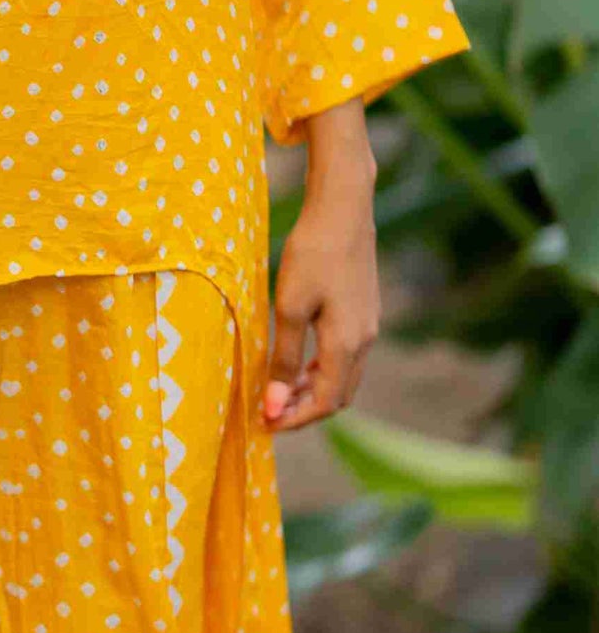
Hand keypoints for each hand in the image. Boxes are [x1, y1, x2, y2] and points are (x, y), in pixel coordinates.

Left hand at [263, 99, 378, 430]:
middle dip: (304, 409)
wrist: (344, 208)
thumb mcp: (289, 307)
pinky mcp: (365, 311)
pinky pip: (346, 356)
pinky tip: (298, 361)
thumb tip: (274, 404)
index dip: (294, 419)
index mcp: (347, 344)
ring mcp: (369, 326)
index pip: (324, 402)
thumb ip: (283, 358)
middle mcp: (365, 341)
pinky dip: (321, 369)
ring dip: (313, 390)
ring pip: (343, 376)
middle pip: (338, 395)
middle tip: (268, 411)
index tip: (264, 424)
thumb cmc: (313, 253)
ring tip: (278, 390)